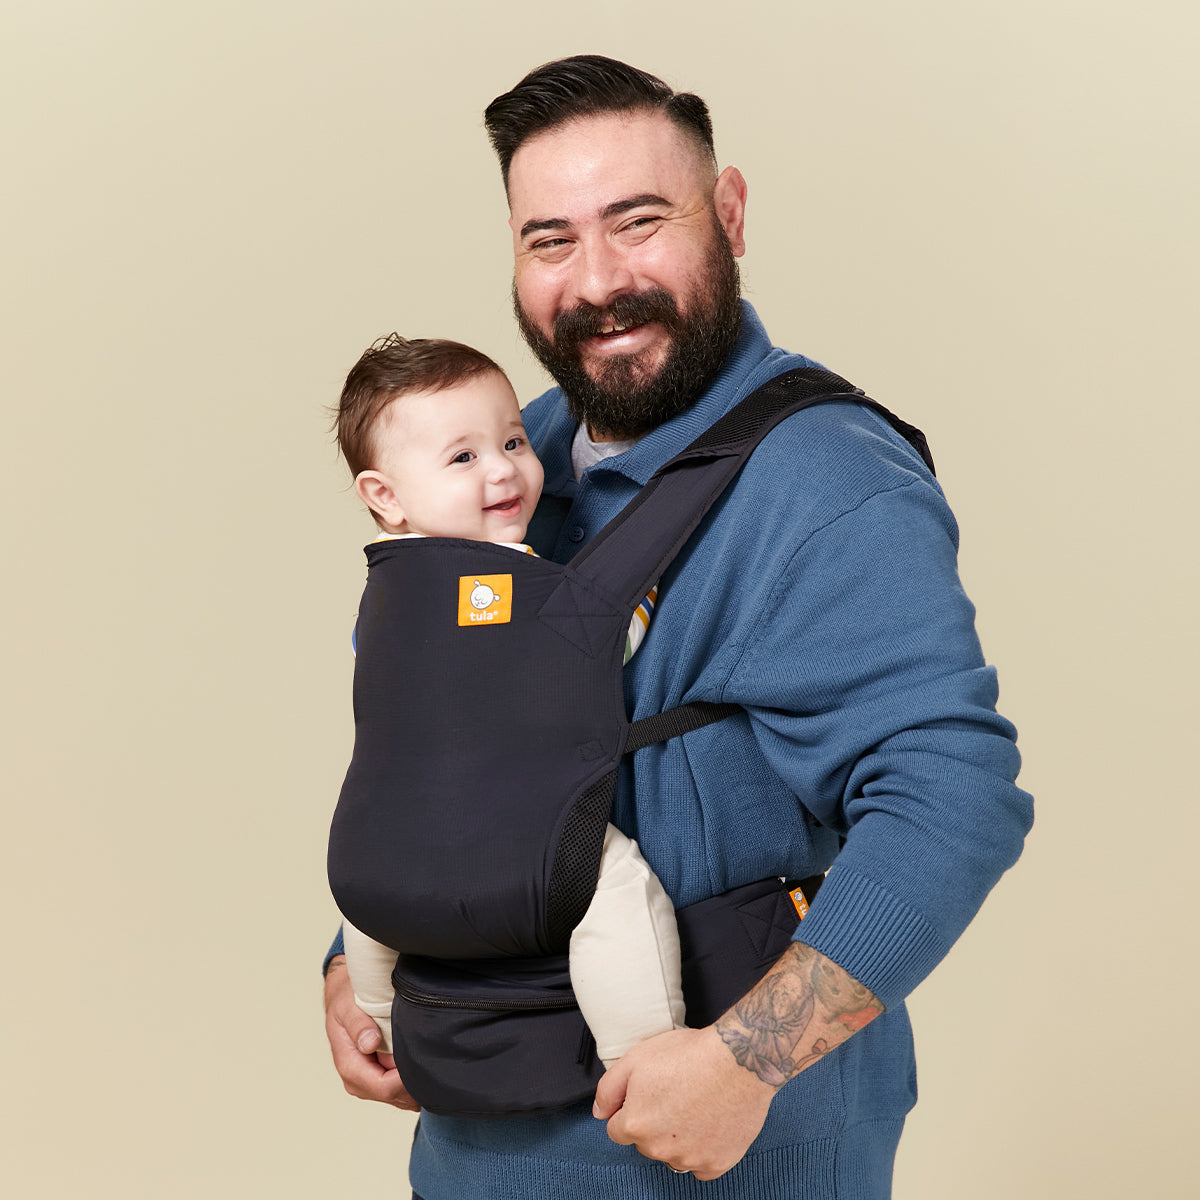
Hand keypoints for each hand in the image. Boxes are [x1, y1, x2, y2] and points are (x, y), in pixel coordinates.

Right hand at [323, 956, 418, 1110]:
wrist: (344, 1002)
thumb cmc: (346, 1003)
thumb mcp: (348, 1007)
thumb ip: (358, 1025)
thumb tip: (370, 1043)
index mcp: (351, 1068)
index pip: (385, 1088)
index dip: (408, 1079)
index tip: (426, 1059)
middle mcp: (360, 1083)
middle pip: (398, 1096)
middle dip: (418, 1081)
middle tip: (438, 1057)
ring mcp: (370, 1084)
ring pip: (403, 1097)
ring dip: (419, 1080)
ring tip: (432, 1055)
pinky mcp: (381, 1079)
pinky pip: (404, 1089)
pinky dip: (416, 1077)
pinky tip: (425, 1060)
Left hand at [593, 1026, 775, 1180]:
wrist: (738, 1060)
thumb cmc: (690, 1054)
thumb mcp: (636, 1057)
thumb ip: (608, 1089)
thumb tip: (600, 1112)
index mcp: (636, 1124)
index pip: (618, 1129)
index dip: (631, 1108)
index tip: (648, 1094)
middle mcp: (660, 1148)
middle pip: (646, 1143)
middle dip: (653, 1122)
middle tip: (674, 1093)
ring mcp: (690, 1159)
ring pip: (673, 1154)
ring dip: (678, 1138)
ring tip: (695, 1104)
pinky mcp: (717, 1163)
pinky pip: (701, 1166)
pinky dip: (703, 1150)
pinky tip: (710, 1123)